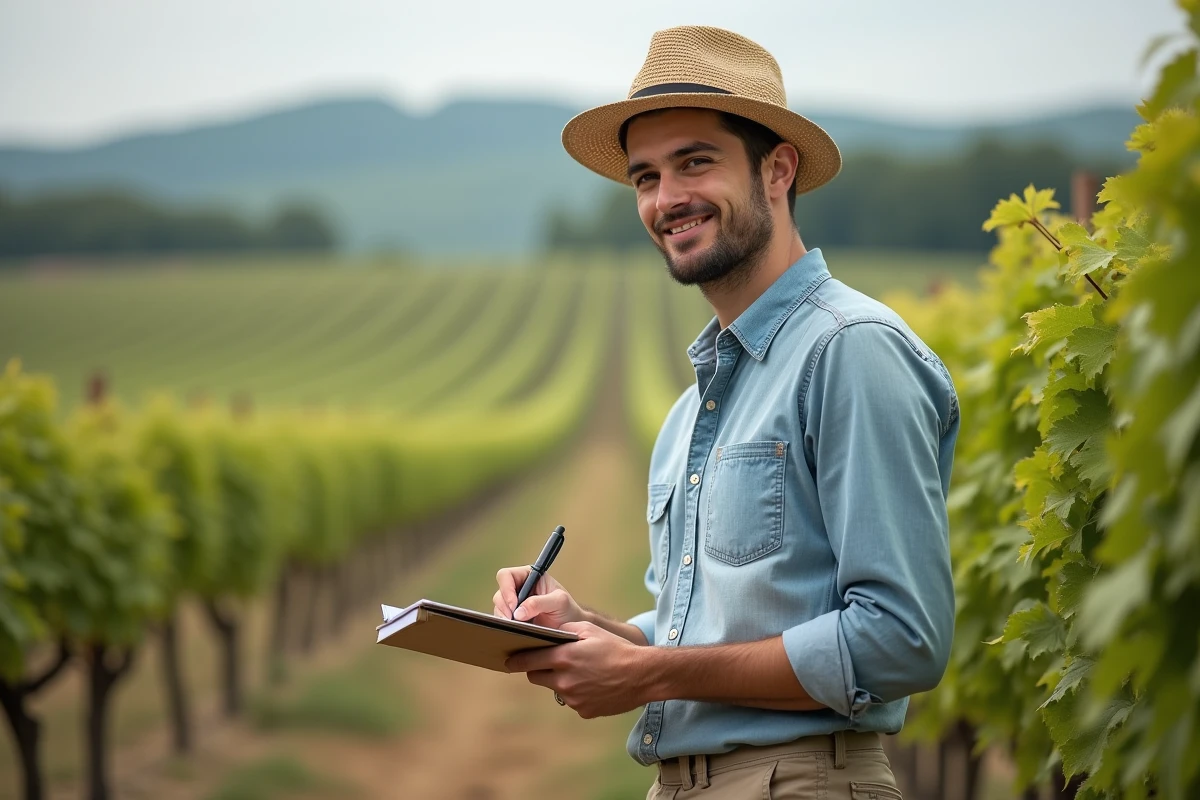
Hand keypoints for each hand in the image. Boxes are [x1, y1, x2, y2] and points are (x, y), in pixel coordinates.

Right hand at [493, 566, 584, 627]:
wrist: (570, 628)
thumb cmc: (567, 609)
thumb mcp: (559, 602)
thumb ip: (540, 603)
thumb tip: (518, 612)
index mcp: (529, 576)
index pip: (506, 575)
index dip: (506, 589)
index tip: (514, 605)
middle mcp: (519, 588)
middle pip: (499, 593)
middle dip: (505, 608)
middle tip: (514, 620)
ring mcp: (515, 603)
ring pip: (498, 608)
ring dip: (504, 618)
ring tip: (518, 627)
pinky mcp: (513, 618)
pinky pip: (501, 620)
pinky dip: (506, 626)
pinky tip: (517, 630)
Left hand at [505, 621, 648, 718]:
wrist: (641, 675)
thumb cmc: (615, 648)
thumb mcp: (589, 630)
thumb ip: (564, 630)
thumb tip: (548, 634)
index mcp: (563, 657)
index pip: (528, 661)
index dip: (515, 660)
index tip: (507, 660)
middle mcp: (564, 680)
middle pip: (536, 677)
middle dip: (537, 669)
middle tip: (546, 663)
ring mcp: (573, 699)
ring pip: (555, 688)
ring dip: (560, 680)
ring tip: (580, 671)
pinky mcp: (582, 710)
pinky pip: (571, 700)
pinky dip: (576, 693)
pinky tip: (592, 684)